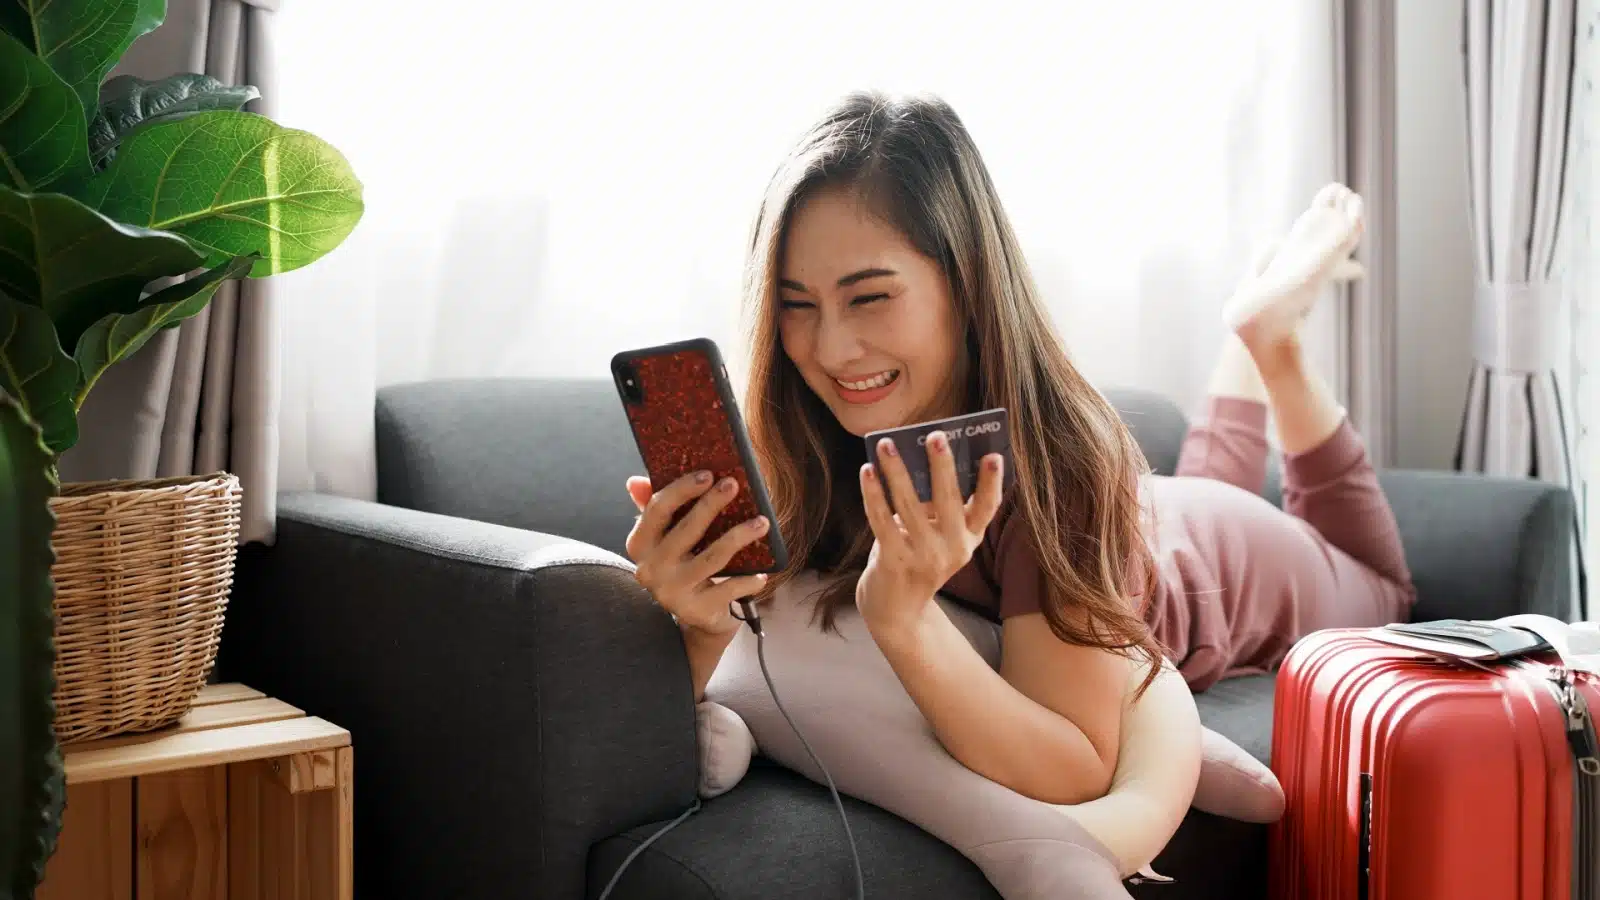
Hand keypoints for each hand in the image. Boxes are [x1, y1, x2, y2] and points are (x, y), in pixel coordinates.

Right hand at [624, 472, 771, 636]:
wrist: (695, 614)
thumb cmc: (682, 563)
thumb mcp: (666, 537)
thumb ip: (654, 507)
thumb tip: (635, 481)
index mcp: (639, 544)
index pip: (657, 510)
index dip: (682, 490)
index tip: (708, 474)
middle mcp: (651, 569)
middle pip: (686, 529)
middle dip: (712, 504)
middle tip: (734, 485)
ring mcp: (672, 592)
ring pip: (712, 558)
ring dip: (739, 537)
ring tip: (762, 522)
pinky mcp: (695, 610)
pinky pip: (727, 590)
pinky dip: (747, 581)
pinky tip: (762, 573)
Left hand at [856, 431, 1004, 638]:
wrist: (897, 611)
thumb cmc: (918, 558)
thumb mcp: (938, 536)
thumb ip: (936, 504)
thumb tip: (919, 456)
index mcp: (969, 539)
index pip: (988, 508)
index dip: (991, 482)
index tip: (993, 455)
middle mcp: (953, 549)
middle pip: (950, 501)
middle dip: (942, 466)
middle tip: (935, 435)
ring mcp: (924, 558)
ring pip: (909, 505)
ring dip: (897, 470)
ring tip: (887, 444)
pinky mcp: (894, 562)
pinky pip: (881, 519)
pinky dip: (873, 493)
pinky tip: (867, 471)